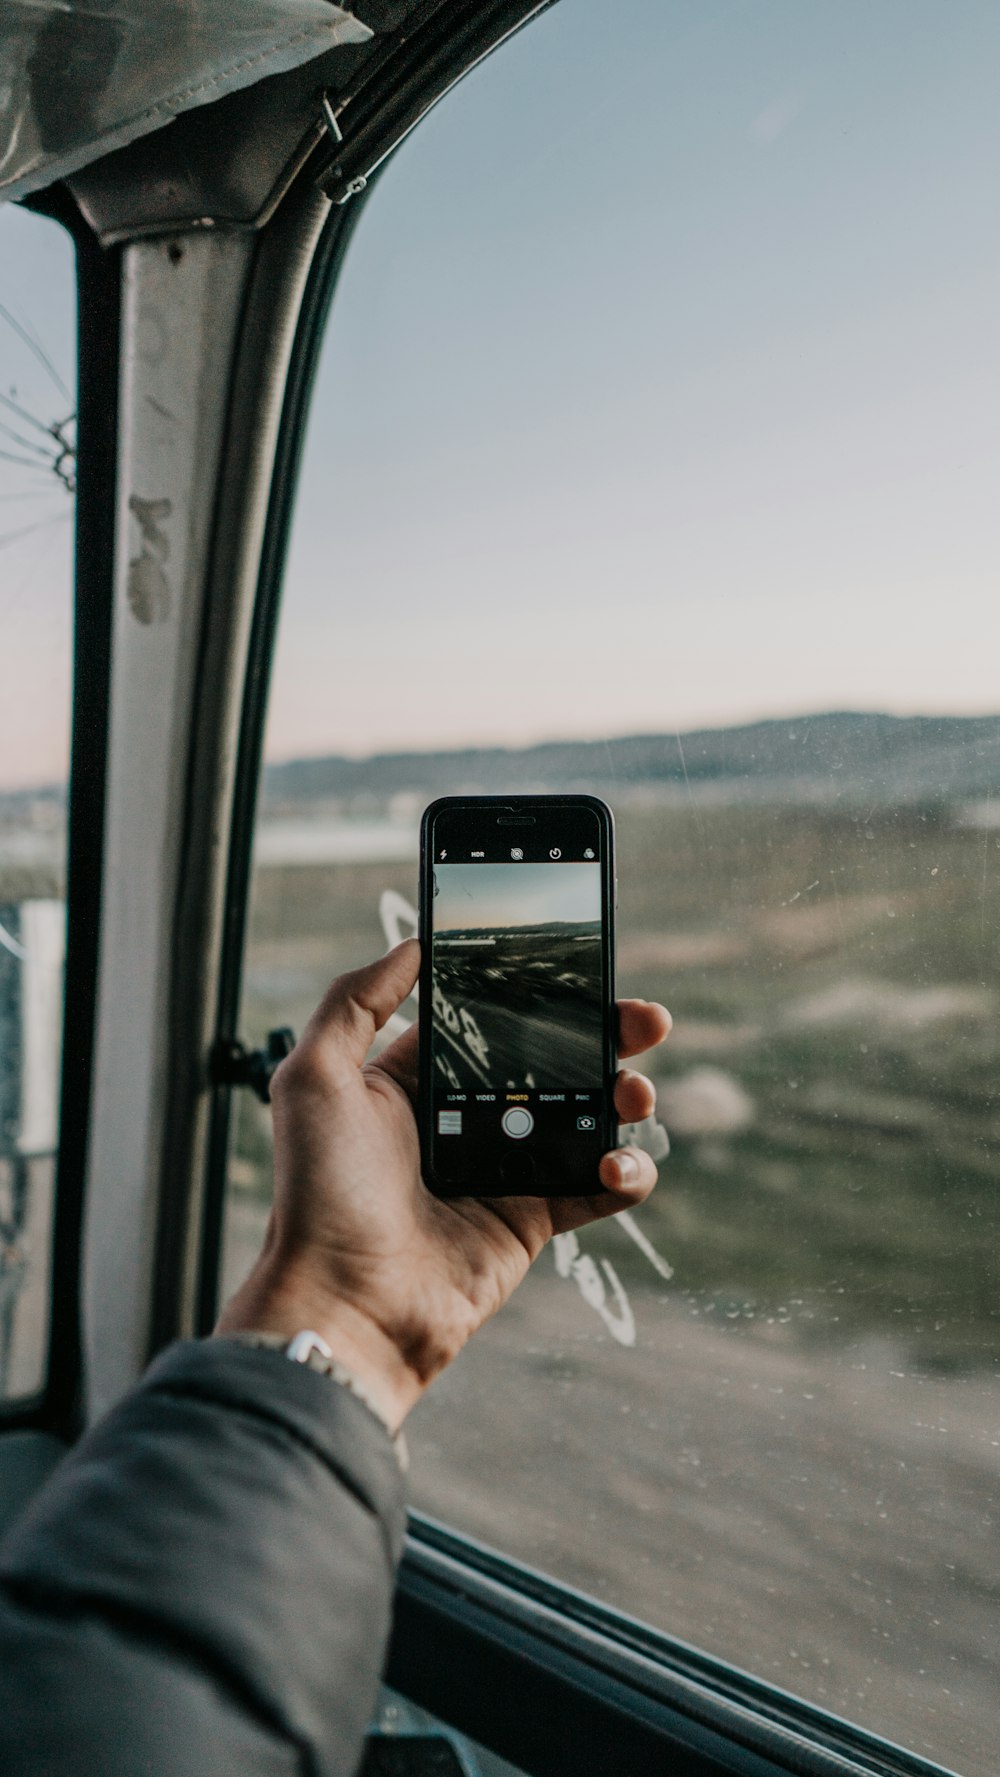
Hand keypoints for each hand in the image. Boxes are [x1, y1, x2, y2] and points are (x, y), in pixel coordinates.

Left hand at [216, 940, 671, 1429]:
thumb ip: (354, 1001)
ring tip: (634, 1093)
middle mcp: (462, 1121)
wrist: (346, 1304)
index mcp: (413, 1082)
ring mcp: (502, 1170)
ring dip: (624, 1095)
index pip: (488, 1020)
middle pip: (551, 1061)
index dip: (535, 995)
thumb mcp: (314, 1077)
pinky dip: (626, 1171)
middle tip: (646, 1020)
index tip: (579, 967)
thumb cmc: (317, 1194)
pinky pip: (596, 1187)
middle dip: (603, 1034)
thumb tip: (411, 945)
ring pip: (584, 1116)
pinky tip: (620, 1161)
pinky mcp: (531, 1220)